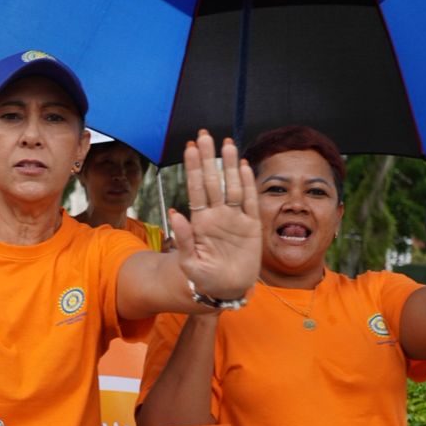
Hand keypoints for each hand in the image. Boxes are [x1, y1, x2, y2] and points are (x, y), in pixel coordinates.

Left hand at [170, 131, 261, 299]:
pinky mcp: (251, 227)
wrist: (225, 290)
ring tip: (226, 143)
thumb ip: (184, 239)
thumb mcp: (190, 264)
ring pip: (232, 186)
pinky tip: (244, 166)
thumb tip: (174, 212)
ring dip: (229, 165)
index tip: (189, 148)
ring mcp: (235, 219)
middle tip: (204, 135)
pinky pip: (250, 201)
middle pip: (212, 181)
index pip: (195, 189)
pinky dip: (248, 184)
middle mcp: (217, 215)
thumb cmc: (203, 279)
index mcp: (200, 222)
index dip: (193, 168)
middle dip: (208, 158)